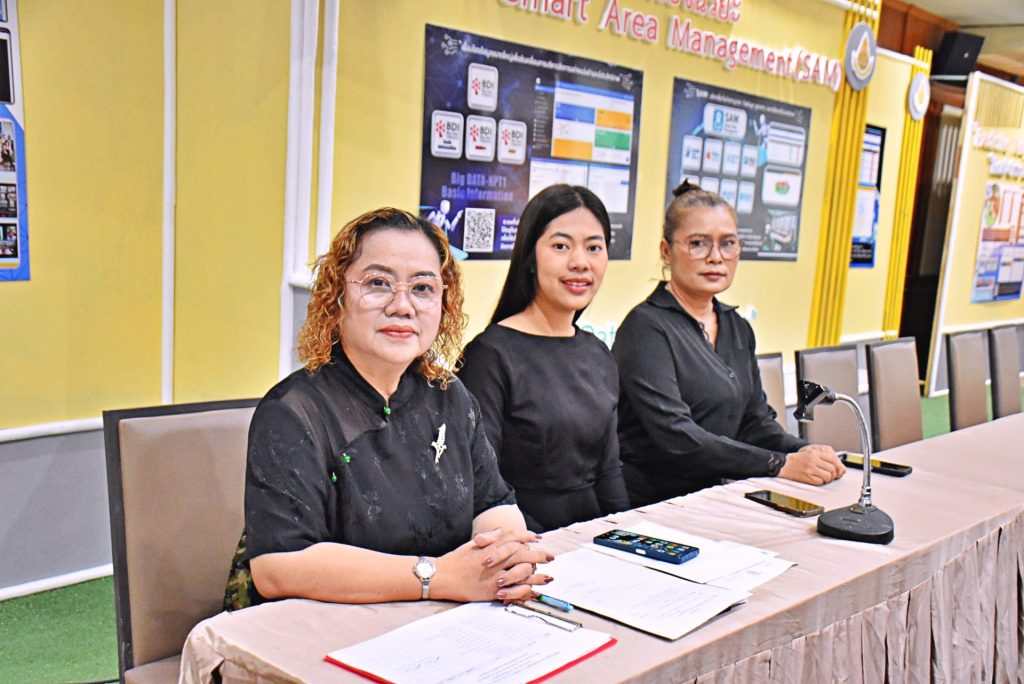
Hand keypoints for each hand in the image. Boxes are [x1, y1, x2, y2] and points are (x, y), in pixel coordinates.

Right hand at [432, 529, 552, 602]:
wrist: (442, 577)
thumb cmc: (456, 560)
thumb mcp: (472, 544)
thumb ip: (488, 537)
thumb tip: (502, 530)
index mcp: (491, 546)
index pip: (514, 537)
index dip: (528, 536)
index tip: (538, 538)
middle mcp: (496, 559)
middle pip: (523, 554)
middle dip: (539, 555)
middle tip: (550, 557)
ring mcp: (495, 575)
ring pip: (522, 573)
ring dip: (537, 575)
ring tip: (548, 577)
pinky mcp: (493, 590)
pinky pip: (514, 590)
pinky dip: (525, 591)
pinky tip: (533, 592)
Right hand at [778, 444, 846, 484]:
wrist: (783, 464)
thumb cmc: (797, 460)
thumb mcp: (810, 453)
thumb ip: (824, 457)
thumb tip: (839, 467)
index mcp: (815, 453)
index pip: (833, 459)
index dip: (838, 466)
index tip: (838, 469)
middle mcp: (813, 460)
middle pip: (832, 469)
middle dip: (833, 474)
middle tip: (830, 475)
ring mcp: (810, 469)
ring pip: (828, 476)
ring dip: (827, 479)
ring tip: (823, 477)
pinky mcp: (807, 477)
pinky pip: (820, 482)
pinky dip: (820, 482)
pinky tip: (816, 479)